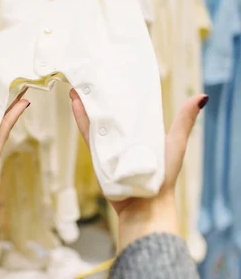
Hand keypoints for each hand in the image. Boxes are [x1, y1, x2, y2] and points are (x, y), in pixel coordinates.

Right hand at [70, 89, 208, 251]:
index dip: (121, 91)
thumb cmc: (165, 176)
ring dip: (87, 104)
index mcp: (142, 132)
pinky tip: (76, 105)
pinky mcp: (99, 156)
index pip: (130, 107)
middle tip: (92, 75)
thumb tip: (202, 96)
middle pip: (110, 112)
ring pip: (97, 120)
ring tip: (79, 85)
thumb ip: (185, 121)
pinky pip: (89, 135)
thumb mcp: (176, 142)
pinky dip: (82, 120)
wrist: (146, 204)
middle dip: (100, 95)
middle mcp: (125, 137)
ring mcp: (110, 146)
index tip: (113, 74)